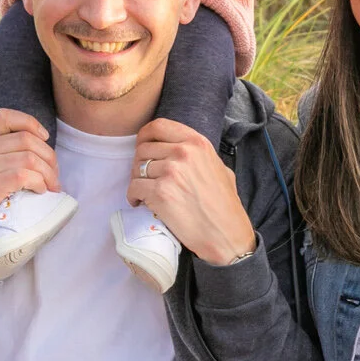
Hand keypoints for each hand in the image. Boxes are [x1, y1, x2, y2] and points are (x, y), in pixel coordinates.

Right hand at [0, 108, 59, 256]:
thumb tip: (41, 142)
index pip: (5, 116)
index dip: (30, 123)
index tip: (44, 138)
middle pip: (26, 139)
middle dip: (49, 157)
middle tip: (54, 175)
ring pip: (29, 158)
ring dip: (48, 173)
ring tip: (51, 186)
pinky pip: (23, 176)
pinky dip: (39, 183)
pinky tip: (40, 191)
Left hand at [128, 119, 256, 264]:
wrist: (226, 234)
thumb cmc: (224, 205)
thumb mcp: (219, 168)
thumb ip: (198, 155)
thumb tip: (178, 150)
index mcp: (197, 143)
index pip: (159, 126)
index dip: (145, 136)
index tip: (142, 146)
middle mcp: (183, 152)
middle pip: (143, 149)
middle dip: (140, 164)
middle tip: (145, 178)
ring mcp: (171, 171)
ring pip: (136, 169)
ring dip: (137, 181)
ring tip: (145, 193)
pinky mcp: (160, 192)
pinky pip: (133, 187)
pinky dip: (133, 196)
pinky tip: (141, 203)